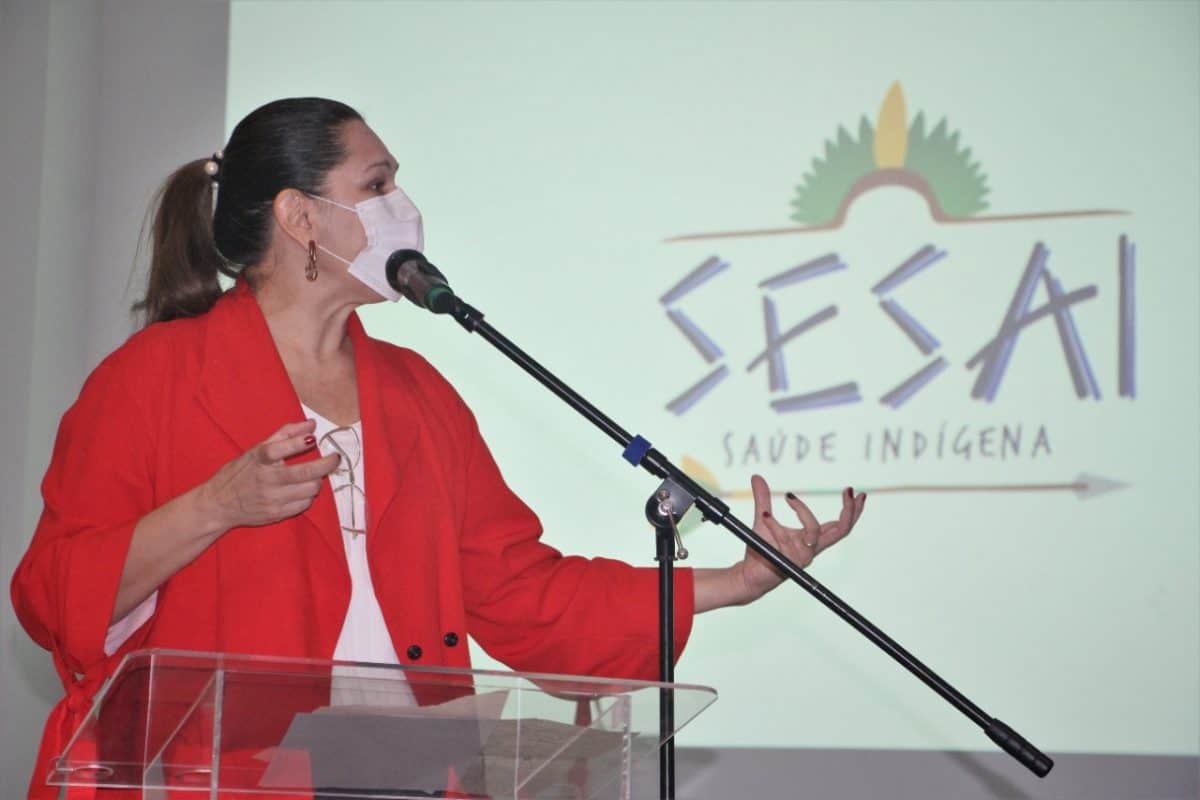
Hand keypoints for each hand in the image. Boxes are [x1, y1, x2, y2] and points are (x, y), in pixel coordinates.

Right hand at [198, 420, 340, 531]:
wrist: (218, 504)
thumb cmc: (239, 473)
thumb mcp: (255, 450)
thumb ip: (284, 434)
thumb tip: (311, 424)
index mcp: (258, 460)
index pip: (278, 449)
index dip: (298, 442)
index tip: (313, 438)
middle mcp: (266, 480)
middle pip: (305, 473)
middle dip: (327, 464)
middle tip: (334, 458)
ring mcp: (272, 499)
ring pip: (310, 489)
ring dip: (317, 480)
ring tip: (313, 475)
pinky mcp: (276, 514)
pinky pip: (304, 504)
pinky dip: (308, 496)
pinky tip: (302, 490)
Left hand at [730, 474, 865, 603]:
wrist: (749, 574)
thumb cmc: (761, 548)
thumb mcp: (763, 518)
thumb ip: (763, 499)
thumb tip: (756, 476)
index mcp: (812, 539)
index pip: (840, 525)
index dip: (852, 510)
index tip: (852, 490)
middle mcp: (812, 548)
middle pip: (842, 530)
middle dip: (849, 510)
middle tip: (850, 491)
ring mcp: (802, 556)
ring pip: (813, 531)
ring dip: (801, 511)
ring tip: (786, 497)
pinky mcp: (790, 562)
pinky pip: (785, 539)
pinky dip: (774, 525)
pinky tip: (764, 516)